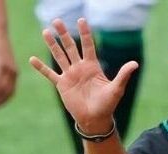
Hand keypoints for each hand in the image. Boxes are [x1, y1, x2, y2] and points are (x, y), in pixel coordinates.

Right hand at [29, 19, 137, 134]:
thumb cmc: (107, 104)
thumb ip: (123, 75)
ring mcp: (70, 75)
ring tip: (45, 32)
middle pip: (70, 47)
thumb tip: (135, 63)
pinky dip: (41, 68)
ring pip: (59, 56)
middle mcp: (80, 68)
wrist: (95, 119)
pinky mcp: (62, 85)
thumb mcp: (116, 88)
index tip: (81, 20)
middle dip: (64, 34)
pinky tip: (32, 59)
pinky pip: (50, 74)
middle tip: (57, 20)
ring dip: (52, 45)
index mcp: (92, 66)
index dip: (85, 33)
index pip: (88, 45)